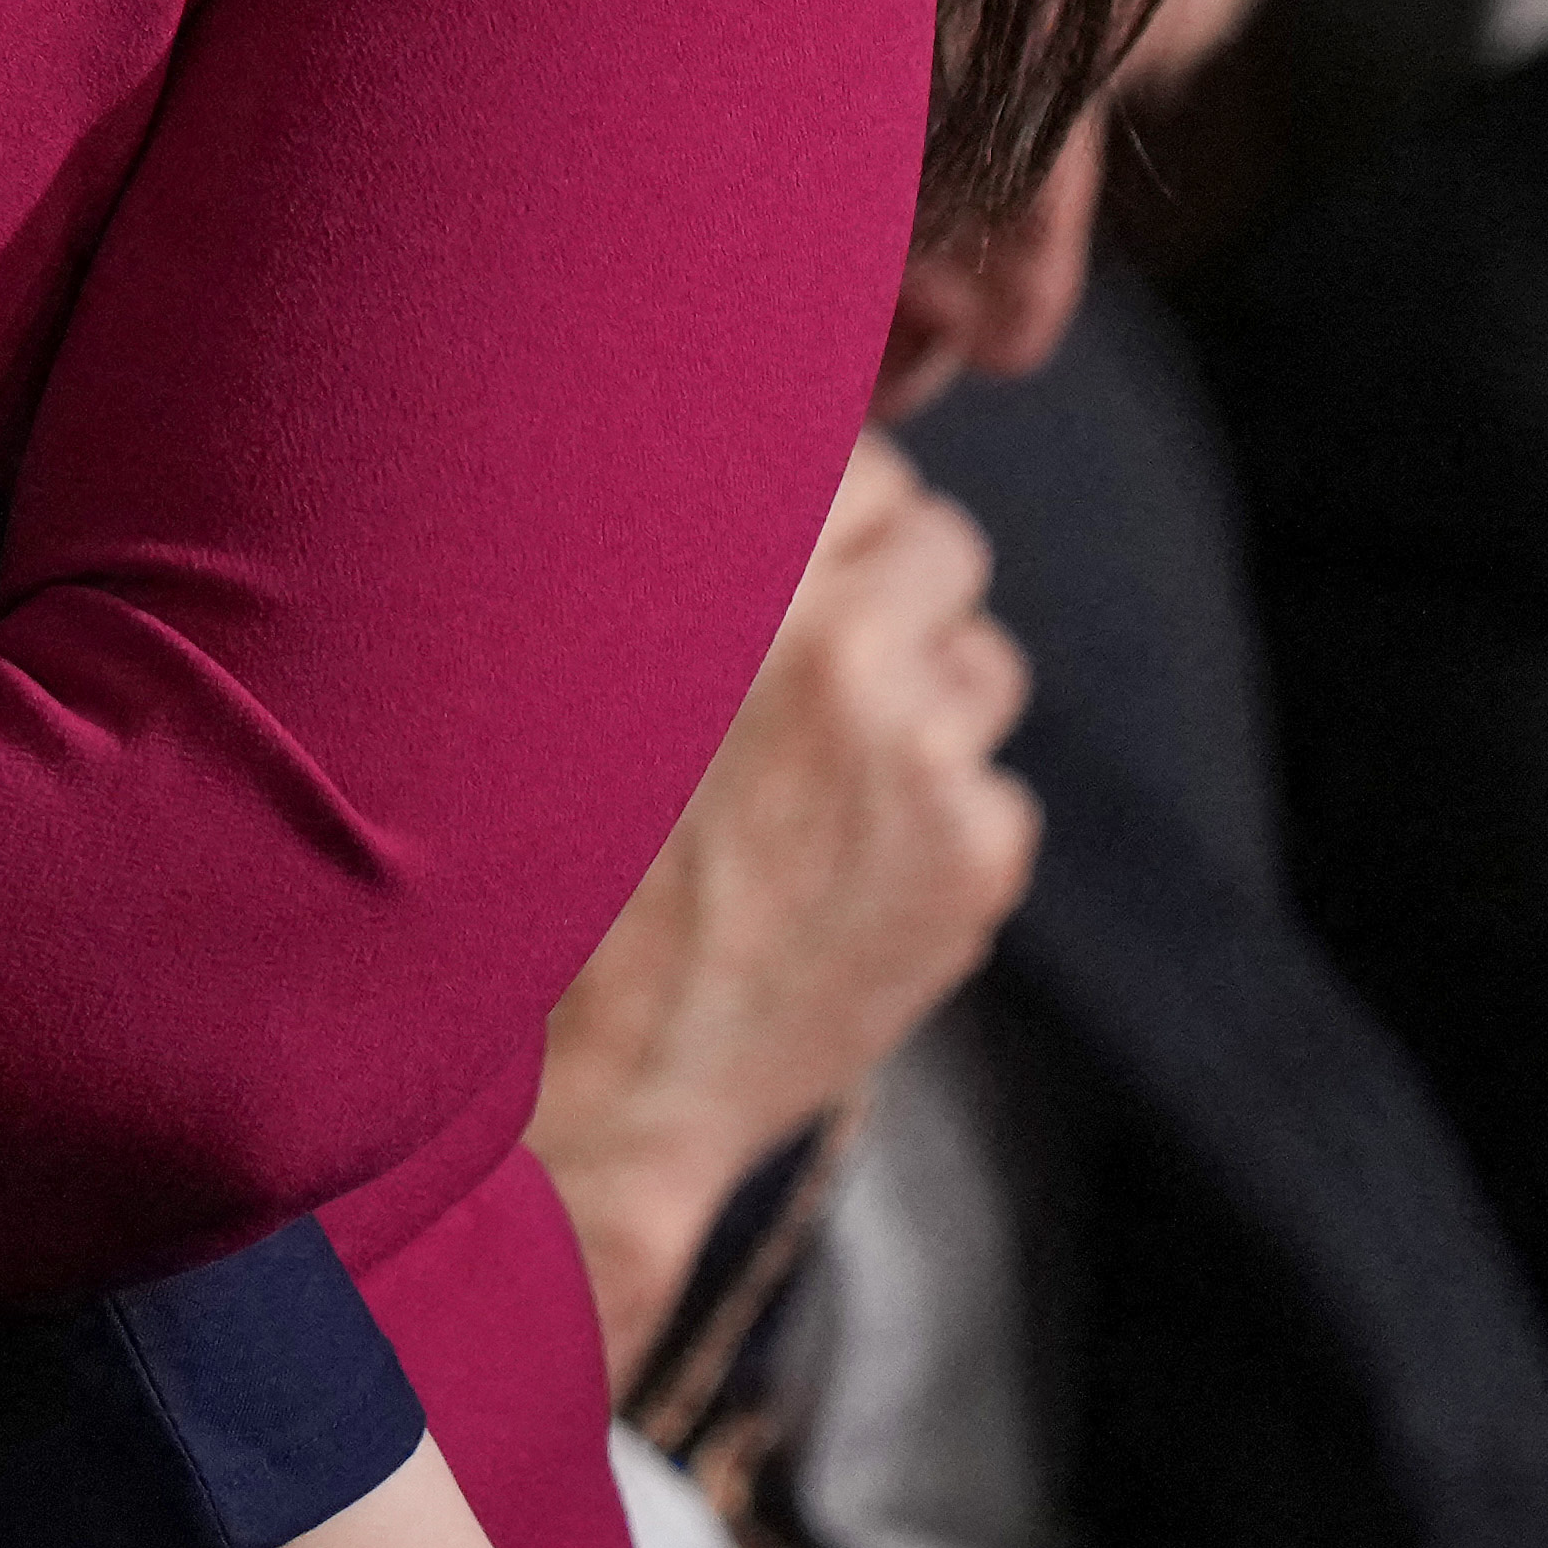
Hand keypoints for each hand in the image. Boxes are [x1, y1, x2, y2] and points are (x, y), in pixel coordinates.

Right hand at [528, 437, 1038, 1383]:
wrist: (588, 1086)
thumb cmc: (552, 868)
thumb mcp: (577, 670)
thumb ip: (680, 565)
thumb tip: (763, 481)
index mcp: (728, 576)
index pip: (864, 462)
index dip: (834, 515)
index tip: (799, 563)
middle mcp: (840, 647)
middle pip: (946, 547)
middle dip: (896, 597)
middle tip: (820, 670)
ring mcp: (923, 757)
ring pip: (985, 666)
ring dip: (928, 705)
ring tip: (826, 783)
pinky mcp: (976, 861)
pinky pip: (996, 791)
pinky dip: (941, 825)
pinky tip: (844, 873)